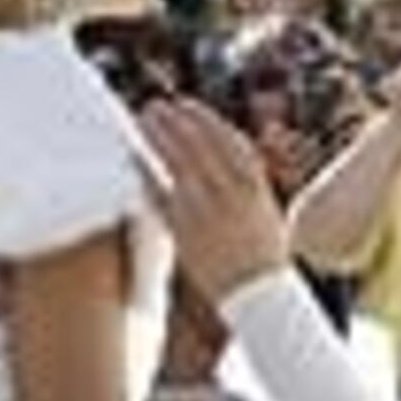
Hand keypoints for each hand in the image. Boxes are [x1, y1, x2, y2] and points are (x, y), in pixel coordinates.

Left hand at [137, 96, 292, 298]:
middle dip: (176, 121)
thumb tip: (223, 161)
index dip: (205, 119)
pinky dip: (148, 172)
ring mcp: (208, 212)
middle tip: (155, 106)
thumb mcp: (265, 212)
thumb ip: (245, 186)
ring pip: (178, 162)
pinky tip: (135, 159)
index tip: (187, 105)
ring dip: (159, 137)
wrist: (260, 295)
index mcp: (255, 187)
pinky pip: (162, 194)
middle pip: (199, 145)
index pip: (227, 140)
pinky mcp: (186, 231)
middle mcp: (231, 194)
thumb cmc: (262, 257)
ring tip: (142, 121)